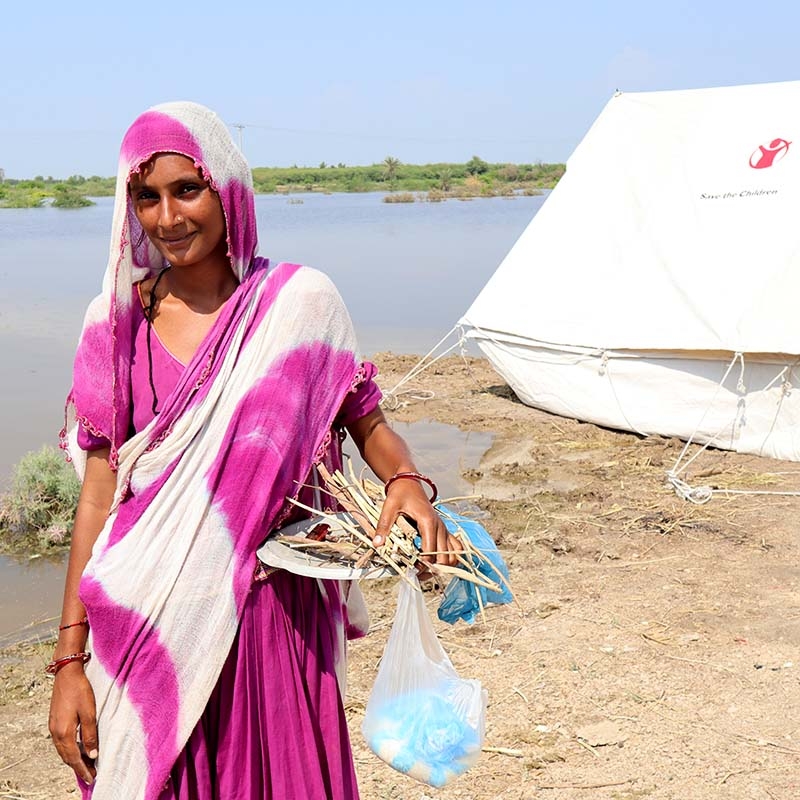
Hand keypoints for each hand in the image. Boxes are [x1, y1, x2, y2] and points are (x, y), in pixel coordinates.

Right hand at [49, 663, 97, 784]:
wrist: (66, 674)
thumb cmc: (80, 690)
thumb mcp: (89, 712)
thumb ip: (90, 734)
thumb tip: (92, 754)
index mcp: (64, 732)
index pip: (74, 758)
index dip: (83, 769)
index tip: (92, 778)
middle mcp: (56, 733)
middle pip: (67, 757)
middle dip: (79, 767)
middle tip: (91, 775)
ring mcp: (53, 727)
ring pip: (63, 751)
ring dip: (74, 759)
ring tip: (86, 765)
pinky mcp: (55, 722)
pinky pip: (61, 743)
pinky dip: (69, 750)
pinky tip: (77, 749)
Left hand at [373, 479, 461, 566]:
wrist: (409, 482)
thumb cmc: (400, 493)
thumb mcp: (389, 507)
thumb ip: (384, 525)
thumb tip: (377, 544)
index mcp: (428, 522)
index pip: (430, 552)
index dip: (422, 566)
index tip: (410, 571)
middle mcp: (440, 526)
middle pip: (444, 557)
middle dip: (432, 569)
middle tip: (417, 575)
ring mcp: (444, 528)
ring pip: (453, 554)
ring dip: (443, 565)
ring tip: (427, 571)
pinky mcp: (444, 529)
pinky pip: (455, 547)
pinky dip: (451, 557)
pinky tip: (438, 562)